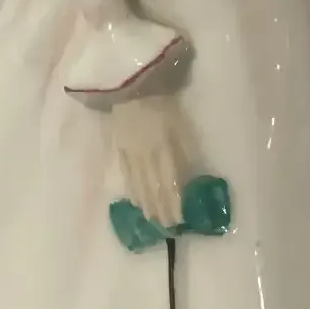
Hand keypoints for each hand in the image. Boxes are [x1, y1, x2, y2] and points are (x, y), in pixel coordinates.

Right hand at [108, 95, 192, 228]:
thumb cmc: (162, 99)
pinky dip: (131, 188)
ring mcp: (130, 153)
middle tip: (166, 226)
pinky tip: (134, 199)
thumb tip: (191, 176)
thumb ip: (186, 149)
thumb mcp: (181, 122)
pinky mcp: (119, 147)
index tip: (179, 220)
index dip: (174, 203)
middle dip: (161, 209)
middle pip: (153, 188)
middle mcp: (146, 156)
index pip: (169, 183)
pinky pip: (125, 173)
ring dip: (146, 204)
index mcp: (163, 149)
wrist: (130, 82)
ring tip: (151, 219)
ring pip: (139, 184)